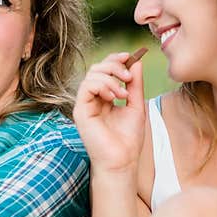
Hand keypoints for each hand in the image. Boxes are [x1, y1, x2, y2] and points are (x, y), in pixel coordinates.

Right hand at [72, 52, 145, 174]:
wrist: (122, 160)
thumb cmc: (128, 139)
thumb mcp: (136, 105)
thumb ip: (135, 84)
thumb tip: (136, 62)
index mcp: (105, 97)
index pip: (106, 70)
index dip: (116, 59)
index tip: (130, 56)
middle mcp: (93, 99)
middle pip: (97, 68)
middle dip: (114, 66)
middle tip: (128, 77)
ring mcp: (85, 104)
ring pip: (91, 75)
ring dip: (110, 78)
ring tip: (123, 94)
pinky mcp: (80, 111)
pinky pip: (86, 87)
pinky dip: (101, 86)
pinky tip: (113, 98)